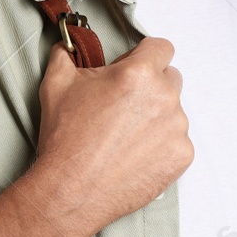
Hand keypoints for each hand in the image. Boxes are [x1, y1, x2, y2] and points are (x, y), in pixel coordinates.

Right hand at [30, 36, 191, 236]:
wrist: (71, 190)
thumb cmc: (66, 140)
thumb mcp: (56, 85)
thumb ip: (66, 55)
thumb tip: (68, 46)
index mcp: (139, 74)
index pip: (161, 48)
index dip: (145, 55)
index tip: (135, 67)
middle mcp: (164, 98)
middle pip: (170, 78)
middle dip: (150, 86)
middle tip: (124, 104)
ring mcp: (176, 129)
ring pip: (174, 111)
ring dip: (156, 117)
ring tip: (125, 135)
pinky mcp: (181, 156)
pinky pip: (178, 141)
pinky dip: (161, 145)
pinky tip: (135, 153)